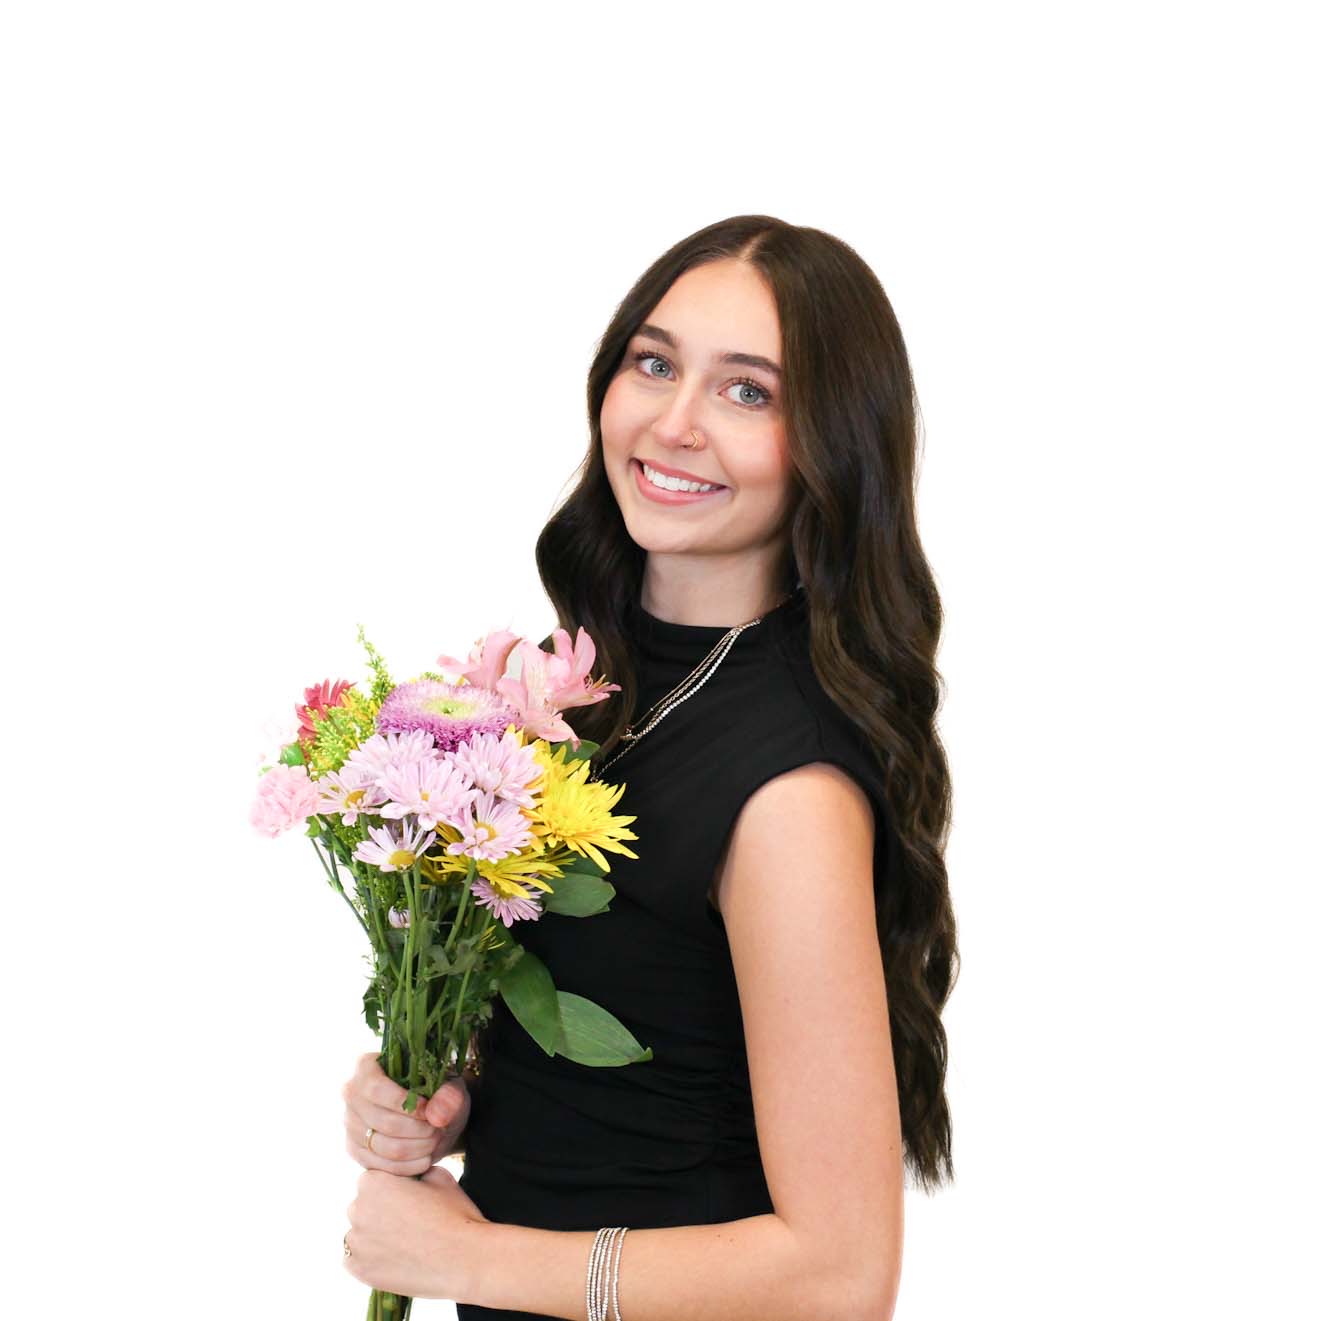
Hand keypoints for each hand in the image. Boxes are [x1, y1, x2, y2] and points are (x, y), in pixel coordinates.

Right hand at [342, 1051, 471, 1173]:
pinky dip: (409, 1166)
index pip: (377, 1089)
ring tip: (435, 1140)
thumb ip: (449, 1095)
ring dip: (417, 1148)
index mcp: (366, 1066)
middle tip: (439, 1129)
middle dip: (419, 1130)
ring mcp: (350, 1123)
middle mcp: (351, 1093)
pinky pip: (381, 1166)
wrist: (430, 1116)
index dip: (406, 1104)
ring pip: (384, 1147)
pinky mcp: (354, 1150)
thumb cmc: (437, 1093)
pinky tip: (426, 1157)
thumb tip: (436, 1116)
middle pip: (384, 1121)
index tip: (430, 1112)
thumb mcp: (451, 1087)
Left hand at [344, 1165, 488, 1299]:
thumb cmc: (454, 1214)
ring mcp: (356, 1242)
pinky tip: (396, 1258)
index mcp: (373, 1182)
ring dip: (374, 1236)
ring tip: (404, 1243)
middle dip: (379, 1212)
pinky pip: (356, 1259)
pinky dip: (371, 1259)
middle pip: (362, 1207)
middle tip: (408, 1223)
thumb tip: (410, 1177)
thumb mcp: (439, 1175)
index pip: (372, 1181)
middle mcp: (357, 1209)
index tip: (408, 1202)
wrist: (464, 1260)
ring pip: (359, 1234)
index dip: (391, 1190)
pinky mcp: (358, 1270)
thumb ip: (415, 1171)